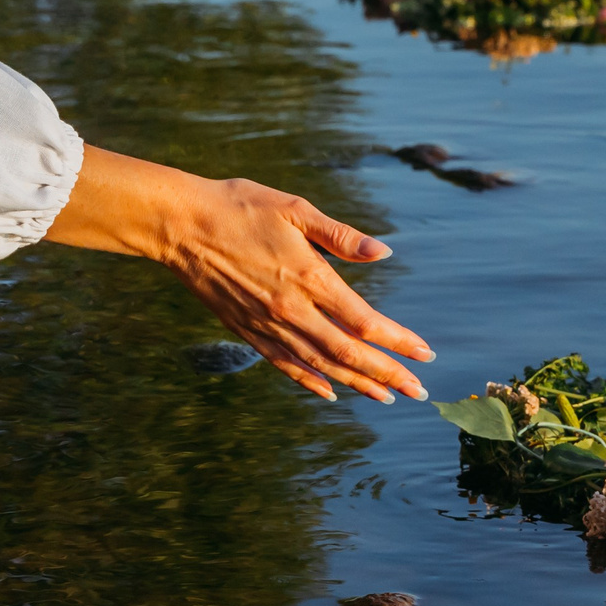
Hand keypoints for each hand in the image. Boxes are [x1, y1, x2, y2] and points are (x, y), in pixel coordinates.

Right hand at [45, 145, 433, 403]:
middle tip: (419, 391)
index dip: (398, 341)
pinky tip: (329, 392)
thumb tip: (384, 252)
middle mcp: (291, 310)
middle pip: (349, 353)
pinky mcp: (246, 331)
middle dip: (388, 374)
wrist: (181, 225)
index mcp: (309, 277)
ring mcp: (267, 325)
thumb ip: (341, 236)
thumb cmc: (240, 207)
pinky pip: (284, 365)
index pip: (365, 322)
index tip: (425, 355)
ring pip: (320, 365)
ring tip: (386, 397)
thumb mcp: (295, 209)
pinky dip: (310, 381)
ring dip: (357, 383)